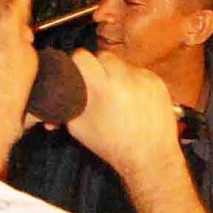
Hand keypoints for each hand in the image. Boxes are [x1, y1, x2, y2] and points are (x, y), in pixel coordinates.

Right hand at [64, 51, 179, 176]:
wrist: (150, 156)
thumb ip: (65, 105)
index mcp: (103, 87)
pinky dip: (133, 82)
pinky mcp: (158, 82)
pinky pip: (139, 73)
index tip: (77, 72)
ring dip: (116, 75)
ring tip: (115, 97)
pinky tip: (132, 101)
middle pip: (103, 56)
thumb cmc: (113, 145)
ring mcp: (145, 78)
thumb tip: (53, 94)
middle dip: (97, 68)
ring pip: (122, 64)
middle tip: (96, 85)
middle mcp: (125, 78)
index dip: (77, 64)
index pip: (82, 56)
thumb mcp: (78, 127)